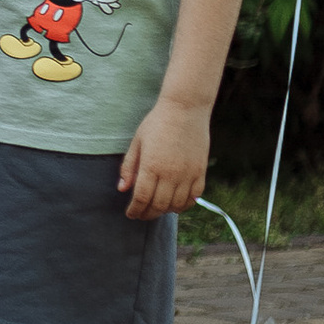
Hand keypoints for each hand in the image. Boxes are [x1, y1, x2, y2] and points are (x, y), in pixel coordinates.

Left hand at [120, 96, 207, 218]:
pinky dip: (185, 205)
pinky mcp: (200, 171)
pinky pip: (195, 197)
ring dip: (165, 211)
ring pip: (177, 205)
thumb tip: (122, 188)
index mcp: (151, 166)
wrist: (185, 109)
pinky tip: (176, 204)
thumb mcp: (137, 142)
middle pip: (159, 205)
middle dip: (148, 214)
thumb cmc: (157, 123)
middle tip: (142, 215)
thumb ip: (129, 167)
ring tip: (157, 209)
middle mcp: (170, 173)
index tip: (131, 214)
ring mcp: (188, 174)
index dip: (135, 210)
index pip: (141, 198)